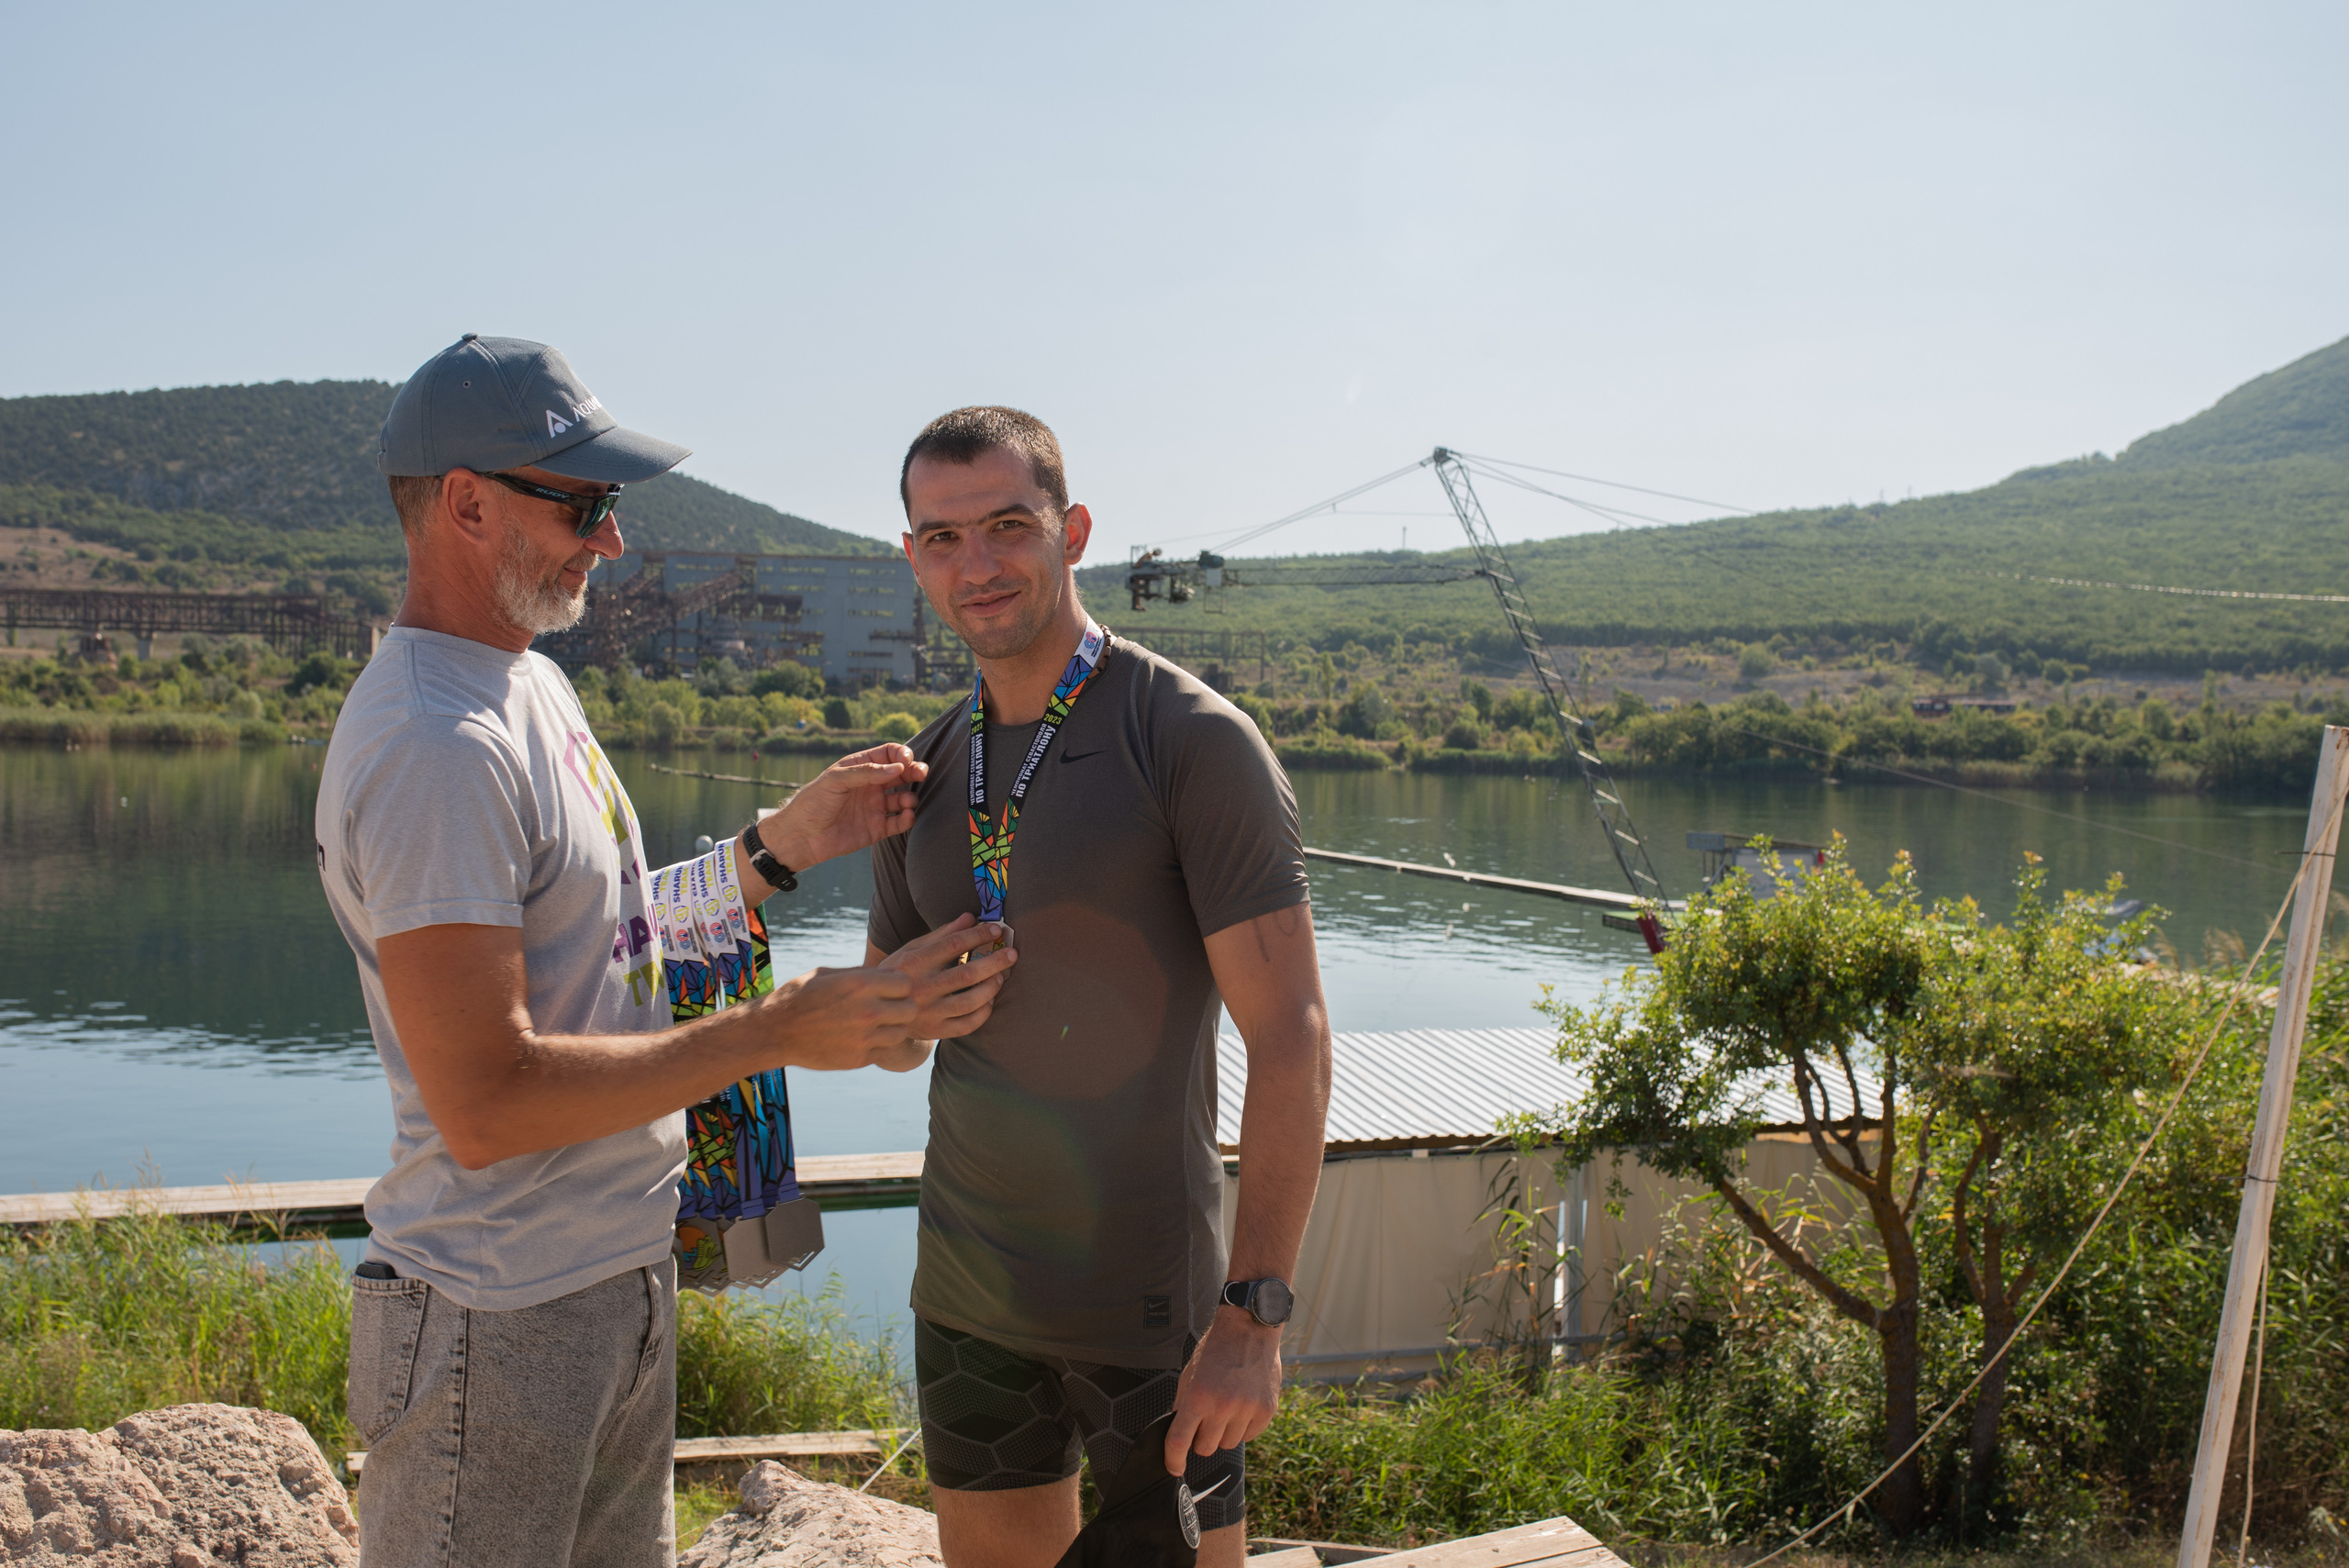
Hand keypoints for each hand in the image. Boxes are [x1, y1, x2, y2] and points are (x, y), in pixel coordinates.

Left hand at [757, 744, 929, 872]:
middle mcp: (870, 786)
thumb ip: (866, 772)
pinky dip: (907, 818)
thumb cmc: (813, 803)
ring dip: (911, 797)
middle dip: (914, 771)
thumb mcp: (836, 780)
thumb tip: (897, 767)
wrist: (801, 837)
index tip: (907, 761)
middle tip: (922, 774)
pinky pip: (899, 822)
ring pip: (904, 798)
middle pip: (901, 774)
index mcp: (860, 768)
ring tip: (908, 801)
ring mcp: (874, 807)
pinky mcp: (876, 828)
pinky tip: (907, 816)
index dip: (901, 754)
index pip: (888, 754)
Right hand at [759, 965, 918, 1070]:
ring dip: (892, 1027)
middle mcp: (867, 1011)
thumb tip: (887, 973)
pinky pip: (884, 1050)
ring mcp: (864, 1038)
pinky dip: (877, 1045)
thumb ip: (861, 975)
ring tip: (873, 1023)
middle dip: (901, 1006)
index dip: (898, 985)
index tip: (886, 988)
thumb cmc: (798, 996)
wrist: (773, 1032)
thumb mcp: (828, 974)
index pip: (905, 983)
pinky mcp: (859, 1059)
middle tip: (886, 1007)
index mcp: (860, 984)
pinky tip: (859, 1038)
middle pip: (910, 1009)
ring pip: (901, 1032)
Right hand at [878, 914, 1016, 1040]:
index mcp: (913, 964)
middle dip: (994, 961)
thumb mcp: (912, 949)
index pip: (952, 945)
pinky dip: (983, 1012)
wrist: (881, 1012)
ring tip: (1001, 976)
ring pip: (969, 1002)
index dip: (977, 935)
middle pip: (966, 974)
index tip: (996, 929)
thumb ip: (941, 934)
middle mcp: (920, 989)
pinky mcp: (935, 1031)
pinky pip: (967, 1024)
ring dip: (991, 987)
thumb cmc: (901, 973)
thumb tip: (970, 917)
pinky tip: (990, 1000)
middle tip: (1012, 953)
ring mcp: (928, 1013)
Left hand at [1165, 1306, 1281, 1472]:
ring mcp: (1247, 1409)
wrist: (1249, 1328)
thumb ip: (1182, 1404)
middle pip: (1205, 1448)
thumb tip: (1177, 1432)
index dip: (1173, 1460)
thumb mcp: (1190, 1373)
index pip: (1179, 1441)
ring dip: (1223, 1432)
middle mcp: (1223, 1406)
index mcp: (1198, 1396)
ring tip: (1227, 1405)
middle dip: (1201, 1438)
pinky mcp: (1266, 1410)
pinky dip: (1243, 1427)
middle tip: (1206, 1419)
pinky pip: (1249, 1436)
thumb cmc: (1216, 1349)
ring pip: (1228, 1444)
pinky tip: (1243, 1405)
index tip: (1174, 1467)